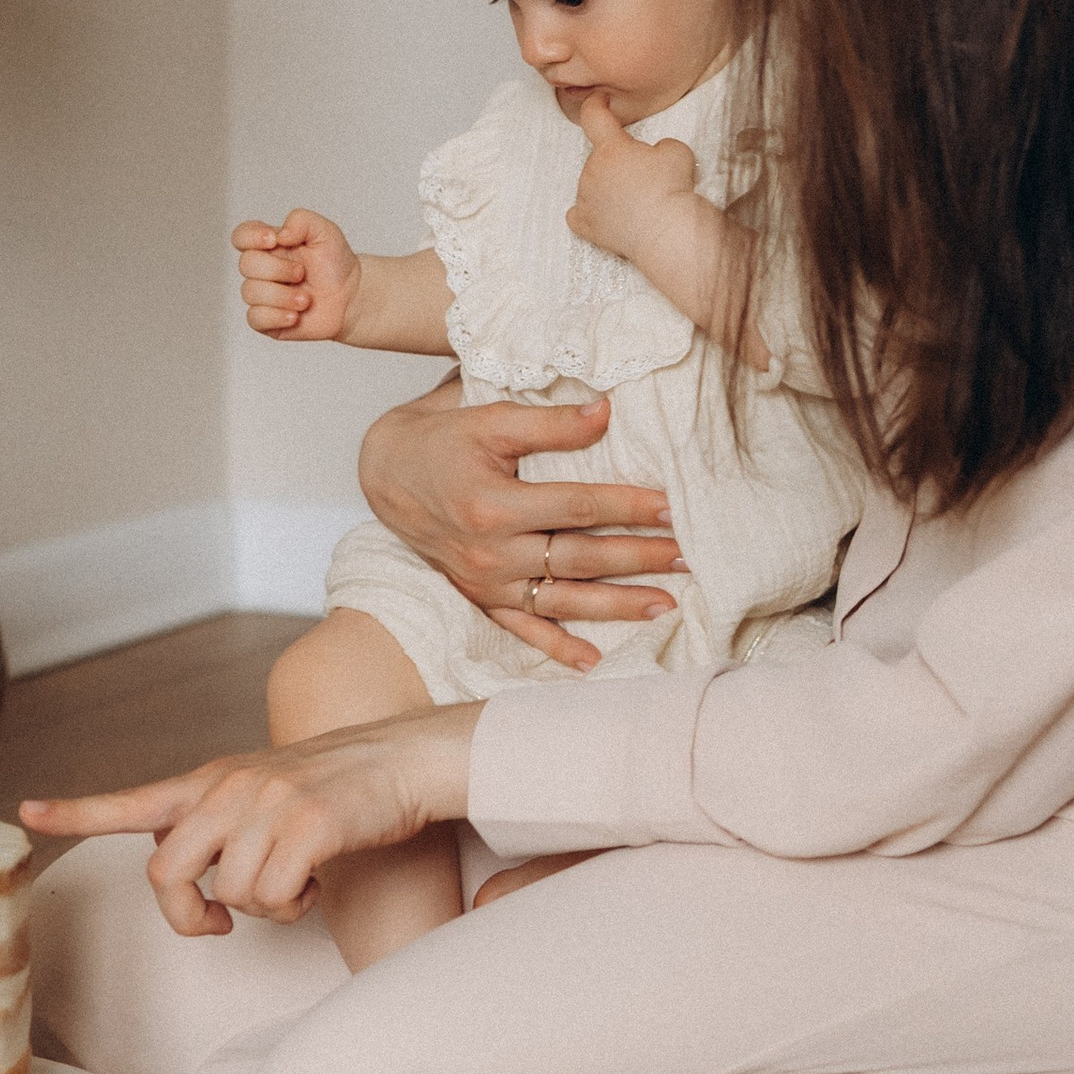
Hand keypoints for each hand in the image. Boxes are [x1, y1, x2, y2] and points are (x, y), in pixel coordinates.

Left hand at [20, 708, 479, 936]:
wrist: (401, 759)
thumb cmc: (332, 792)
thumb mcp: (262, 796)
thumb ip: (215, 823)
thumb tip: (180, 867)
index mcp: (212, 780)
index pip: (133, 799)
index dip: (77, 811)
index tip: (26, 812)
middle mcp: (230, 787)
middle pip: (167, 873)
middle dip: (188, 915)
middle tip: (218, 926)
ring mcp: (268, 803)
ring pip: (228, 894)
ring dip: (262, 908)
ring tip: (293, 881)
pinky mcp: (307, 825)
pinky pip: (274, 897)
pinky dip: (293, 906)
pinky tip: (314, 883)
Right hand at [232, 207, 359, 340]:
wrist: (350, 297)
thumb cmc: (335, 264)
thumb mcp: (326, 232)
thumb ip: (301, 220)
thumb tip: (280, 234)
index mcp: (270, 245)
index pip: (241, 236)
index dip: (251, 237)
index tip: (274, 241)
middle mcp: (262, 269)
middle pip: (246, 264)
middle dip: (277, 269)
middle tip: (302, 273)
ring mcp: (262, 295)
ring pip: (250, 292)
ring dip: (282, 296)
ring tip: (305, 299)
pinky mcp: (266, 320)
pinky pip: (255, 318)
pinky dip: (276, 316)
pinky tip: (294, 315)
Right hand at [358, 384, 684, 672]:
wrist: (386, 473)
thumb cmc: (442, 439)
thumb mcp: (490, 418)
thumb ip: (548, 422)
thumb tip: (606, 412)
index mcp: (494, 505)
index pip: (577, 507)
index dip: (628, 506)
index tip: (672, 506)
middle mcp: (490, 552)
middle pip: (579, 559)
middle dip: (638, 559)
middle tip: (688, 557)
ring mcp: (485, 581)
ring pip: (561, 601)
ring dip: (615, 606)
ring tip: (665, 606)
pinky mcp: (479, 597)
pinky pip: (521, 629)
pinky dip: (556, 648)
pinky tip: (593, 661)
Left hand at [565, 91, 698, 266]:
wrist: (667, 231)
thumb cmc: (672, 189)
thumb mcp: (676, 149)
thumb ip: (658, 145)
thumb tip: (652, 156)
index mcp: (611, 148)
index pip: (593, 115)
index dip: (596, 104)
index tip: (599, 101)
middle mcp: (591, 170)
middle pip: (599, 157)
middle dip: (618, 161)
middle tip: (645, 175)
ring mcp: (586, 199)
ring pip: (592, 185)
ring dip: (607, 187)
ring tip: (636, 201)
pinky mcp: (587, 226)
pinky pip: (579, 215)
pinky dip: (589, 214)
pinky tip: (605, 216)